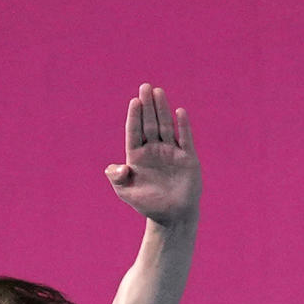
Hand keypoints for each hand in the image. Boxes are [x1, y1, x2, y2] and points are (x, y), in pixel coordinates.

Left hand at [106, 82, 197, 224]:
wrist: (172, 217)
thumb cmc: (148, 205)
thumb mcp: (126, 192)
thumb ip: (117, 178)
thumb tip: (115, 167)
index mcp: (137, 155)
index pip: (134, 131)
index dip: (134, 116)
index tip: (134, 102)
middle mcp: (154, 149)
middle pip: (150, 123)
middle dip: (147, 105)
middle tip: (145, 87)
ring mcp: (171, 152)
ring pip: (166, 126)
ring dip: (162, 109)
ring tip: (158, 92)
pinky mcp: (187, 158)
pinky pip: (185, 139)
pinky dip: (183, 126)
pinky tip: (180, 112)